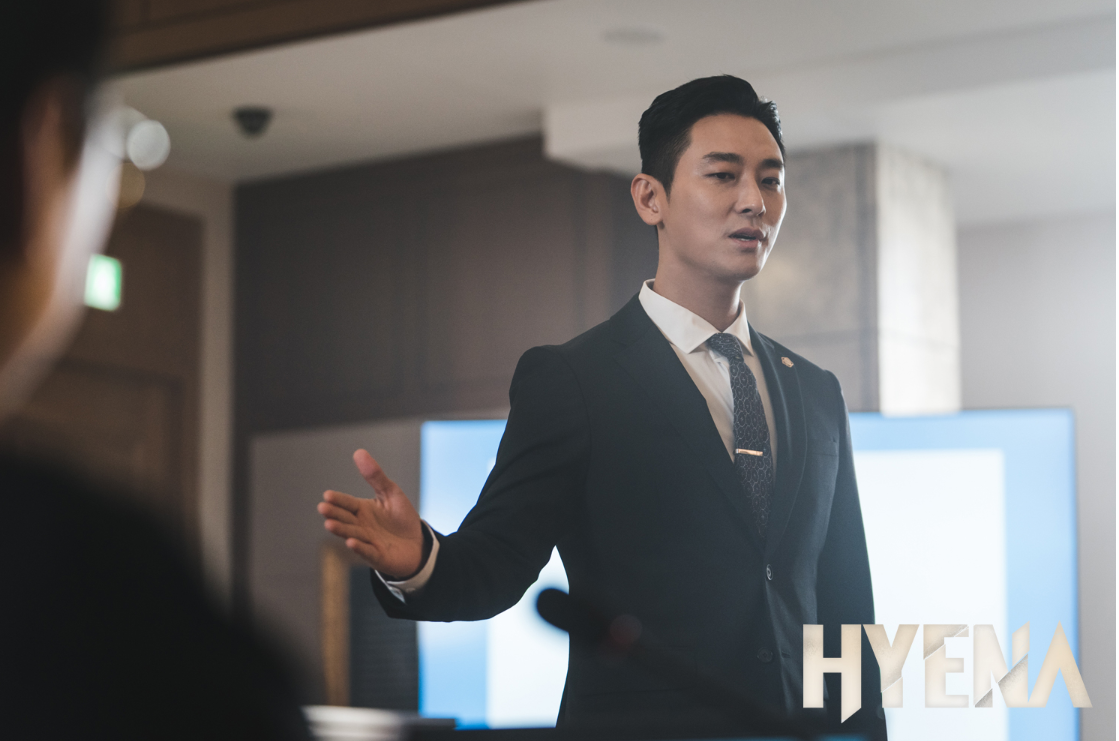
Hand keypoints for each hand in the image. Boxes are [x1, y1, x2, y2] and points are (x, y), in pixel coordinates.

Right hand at [318, 449, 424, 577]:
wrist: (418, 543)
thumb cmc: (401, 518)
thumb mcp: (391, 493)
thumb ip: (375, 476)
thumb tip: (359, 452)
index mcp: (362, 510)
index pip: (347, 503)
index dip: (338, 500)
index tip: (327, 495)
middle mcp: (361, 526)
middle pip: (345, 519)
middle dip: (334, 514)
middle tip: (323, 508)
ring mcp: (368, 541)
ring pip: (352, 534)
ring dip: (341, 530)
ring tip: (330, 524)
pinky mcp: (378, 556)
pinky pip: (367, 551)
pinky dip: (359, 547)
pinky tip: (351, 542)